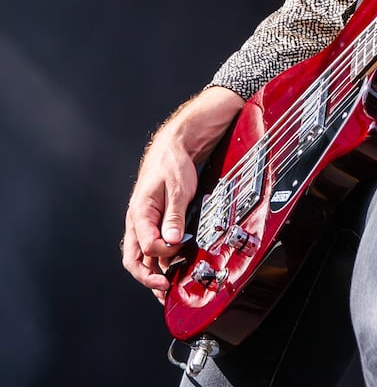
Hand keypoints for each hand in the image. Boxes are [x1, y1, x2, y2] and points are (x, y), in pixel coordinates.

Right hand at [121, 87, 243, 301]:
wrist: (174, 147)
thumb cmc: (174, 164)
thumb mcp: (179, 188)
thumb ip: (174, 216)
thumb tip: (171, 243)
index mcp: (139, 213)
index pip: (145, 247)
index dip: (161, 259)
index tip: (176, 263)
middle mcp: (137, 222)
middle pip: (135, 260)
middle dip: (148, 279)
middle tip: (165, 292)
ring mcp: (144, 224)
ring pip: (142, 257)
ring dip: (154, 275)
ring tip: (168, 291)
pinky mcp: (154, 223)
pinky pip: (151, 248)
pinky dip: (159, 263)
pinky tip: (171, 271)